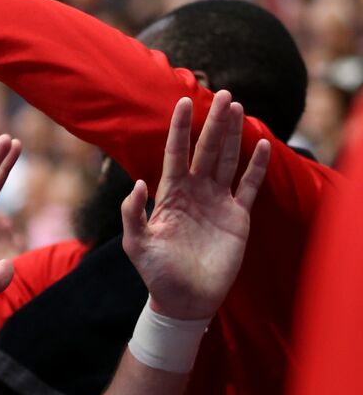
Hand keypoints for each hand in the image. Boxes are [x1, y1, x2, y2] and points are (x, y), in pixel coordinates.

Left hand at [122, 91, 269, 319]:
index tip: (182, 101)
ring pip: (226, 161)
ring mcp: (216, 203)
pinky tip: (261, 145)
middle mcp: (194, 193)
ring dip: (233, 136)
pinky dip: (255, 167)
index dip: (179, 129)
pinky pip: (248, 186)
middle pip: (205, 151)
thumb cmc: (156, 274)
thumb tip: (138, 182)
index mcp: (169, 196)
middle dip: (213, 123)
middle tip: (223, 94)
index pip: (174, 154)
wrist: (185, 300)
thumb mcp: (136, 245)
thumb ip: (132, 214)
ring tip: (238, 108)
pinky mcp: (236, 217)